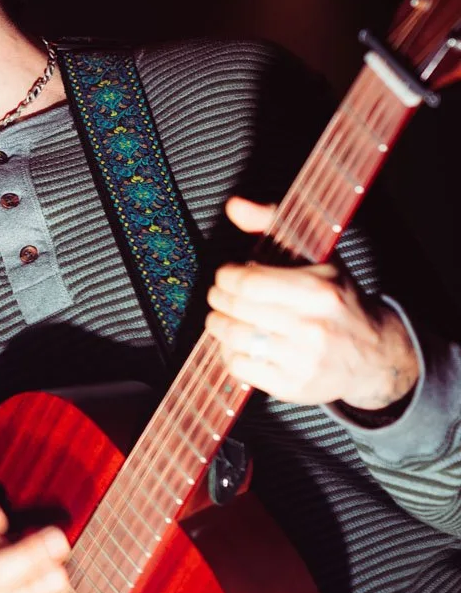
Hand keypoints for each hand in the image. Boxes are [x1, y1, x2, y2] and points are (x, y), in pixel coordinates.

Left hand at [206, 197, 419, 412]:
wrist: (374, 355)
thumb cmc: (340, 302)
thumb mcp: (317, 258)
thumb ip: (272, 225)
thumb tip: (235, 206)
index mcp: (317, 291)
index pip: (246, 282)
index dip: (226, 277)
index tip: (227, 275)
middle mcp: (310, 327)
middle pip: (236, 309)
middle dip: (218, 299)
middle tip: (220, 296)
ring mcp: (301, 360)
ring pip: (234, 338)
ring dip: (218, 325)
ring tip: (223, 318)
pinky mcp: (292, 386)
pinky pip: (240, 367)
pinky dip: (229, 353)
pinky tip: (237, 343)